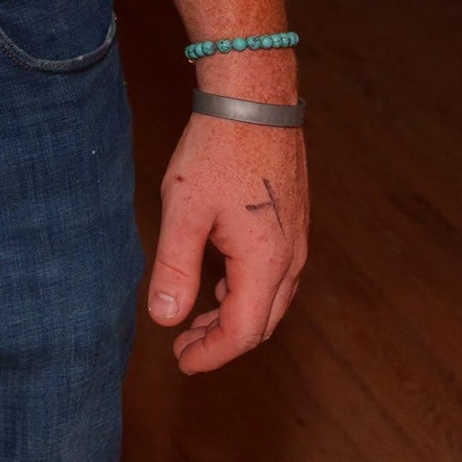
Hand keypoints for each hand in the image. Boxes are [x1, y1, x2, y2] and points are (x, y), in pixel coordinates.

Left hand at [146, 107, 307, 373]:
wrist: (254, 100)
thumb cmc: (217, 150)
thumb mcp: (184, 211)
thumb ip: (174, 268)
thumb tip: (164, 318)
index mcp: (265, 262)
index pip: (243, 331)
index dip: (212, 354)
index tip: (181, 361)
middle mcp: (290, 258)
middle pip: (262, 321)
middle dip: (222, 340)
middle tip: (184, 346)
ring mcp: (297, 239)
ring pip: (271, 299)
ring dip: (234, 316)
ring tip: (195, 319)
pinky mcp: (292, 221)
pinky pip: (276, 274)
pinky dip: (246, 291)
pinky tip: (219, 281)